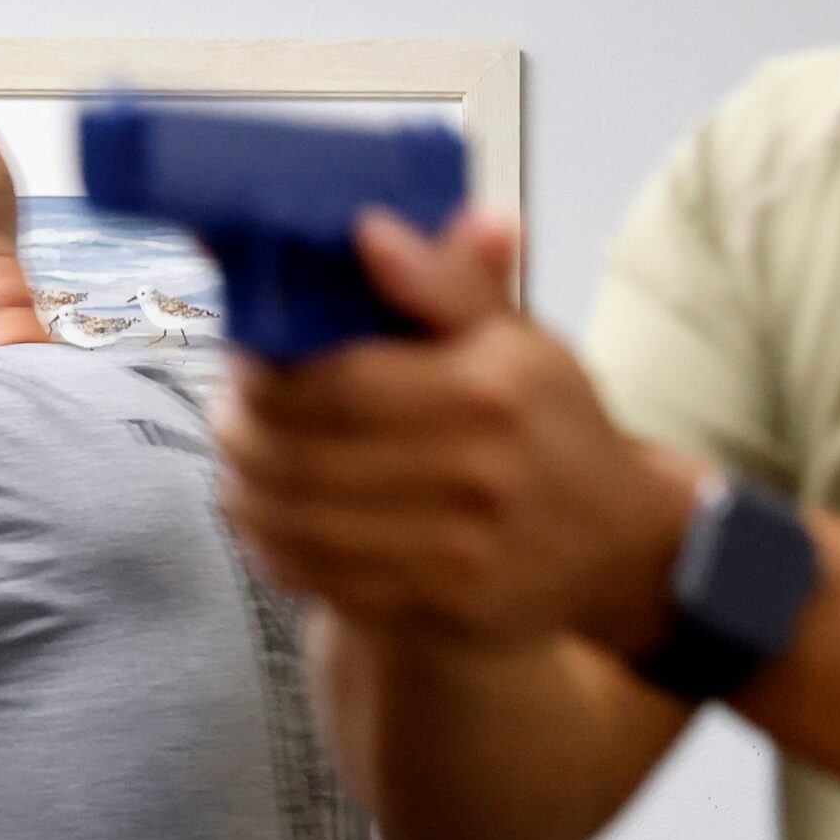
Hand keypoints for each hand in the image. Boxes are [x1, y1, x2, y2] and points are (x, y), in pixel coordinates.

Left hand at [218, 208, 696, 647]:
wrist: (618, 541)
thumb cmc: (550, 423)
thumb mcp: (518, 338)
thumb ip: (444, 282)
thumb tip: (368, 230)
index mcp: (489, 391)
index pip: (334, 383)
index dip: (265, 374)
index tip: (241, 360)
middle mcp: (476, 474)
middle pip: (303, 456)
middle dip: (240, 433)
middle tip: (221, 413)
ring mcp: (458, 553)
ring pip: (300, 524)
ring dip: (245, 492)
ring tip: (233, 466)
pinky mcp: (439, 610)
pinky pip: (322, 581)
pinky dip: (276, 549)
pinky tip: (265, 522)